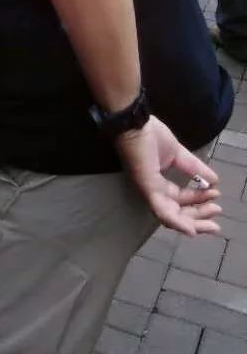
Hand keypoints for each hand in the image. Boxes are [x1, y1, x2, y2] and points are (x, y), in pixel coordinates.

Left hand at [115, 117, 221, 235]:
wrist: (135, 124)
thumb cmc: (150, 136)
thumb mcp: (179, 154)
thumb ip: (194, 168)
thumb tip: (214, 180)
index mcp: (160, 183)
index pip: (181, 200)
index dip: (200, 200)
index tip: (217, 194)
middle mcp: (154, 191)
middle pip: (177, 213)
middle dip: (200, 217)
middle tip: (217, 217)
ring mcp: (149, 192)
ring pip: (171, 217)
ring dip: (193, 222)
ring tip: (212, 224)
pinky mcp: (147, 189)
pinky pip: (162, 211)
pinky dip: (177, 222)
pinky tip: (192, 228)